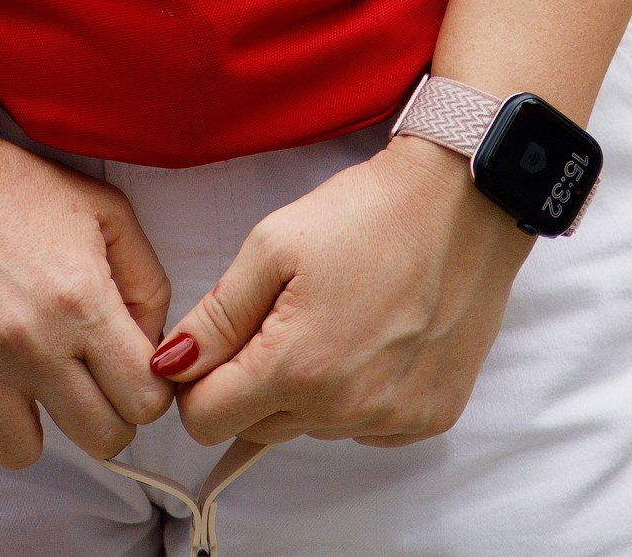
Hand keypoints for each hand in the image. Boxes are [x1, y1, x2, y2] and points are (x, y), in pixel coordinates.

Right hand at [0, 136, 173, 470]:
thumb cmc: (11, 185)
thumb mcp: (100, 209)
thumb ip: (145, 281)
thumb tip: (155, 352)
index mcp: (80, 300)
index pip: (145, 404)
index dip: (138, 391)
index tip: (115, 372)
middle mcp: (27, 340)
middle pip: (99, 440)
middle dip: (92, 412)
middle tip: (66, 375)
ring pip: (20, 453)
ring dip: (17, 418)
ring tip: (3, 368)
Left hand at [154, 135, 527, 453]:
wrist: (461, 203)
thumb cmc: (365, 214)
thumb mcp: (273, 245)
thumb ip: (217, 315)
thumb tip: (170, 365)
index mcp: (296, 368)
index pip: (207, 421)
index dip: (196, 381)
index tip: (213, 343)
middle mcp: (345, 411)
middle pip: (256, 428)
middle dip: (249, 383)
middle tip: (276, 317)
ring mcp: (391, 421)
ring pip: (310, 428)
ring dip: (304, 389)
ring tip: (333, 317)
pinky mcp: (428, 419)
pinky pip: (364, 427)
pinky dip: (355, 394)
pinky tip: (372, 338)